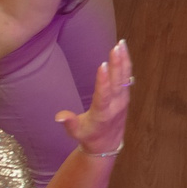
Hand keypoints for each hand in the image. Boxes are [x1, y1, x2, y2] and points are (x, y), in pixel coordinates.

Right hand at [63, 39, 133, 157]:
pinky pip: (127, 77)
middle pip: (118, 82)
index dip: (104, 80)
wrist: (108, 143)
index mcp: (103, 113)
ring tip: (121, 44)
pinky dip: (126, 63)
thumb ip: (70, 123)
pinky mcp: (125, 95)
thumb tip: (59, 116)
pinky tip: (123, 51)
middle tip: (116, 47)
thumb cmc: (89, 136)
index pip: (104, 95)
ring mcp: (123, 99)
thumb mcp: (76, 133)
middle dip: (117, 64)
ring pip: (125, 77)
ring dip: (123, 60)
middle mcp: (116, 104)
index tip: (102, 65)